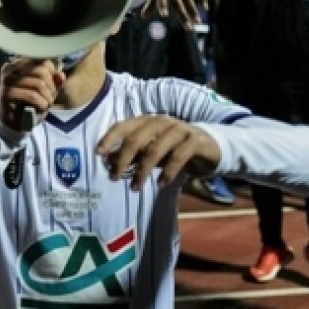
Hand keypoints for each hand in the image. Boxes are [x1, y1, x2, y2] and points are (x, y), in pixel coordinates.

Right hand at [0, 58, 64, 130]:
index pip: (43, 61)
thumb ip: (54, 81)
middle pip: (41, 71)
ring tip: (46, 104)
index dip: (53, 74)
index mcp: (19, 63)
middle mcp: (11, 68)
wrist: (12, 122)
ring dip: (48, 97)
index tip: (52, 87)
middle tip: (50, 98)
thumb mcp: (45, 91)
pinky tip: (41, 109)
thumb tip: (61, 76)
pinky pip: (31, 95)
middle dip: (51, 87)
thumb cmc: (28, 104)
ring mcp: (7, 80)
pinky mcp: (7, 93)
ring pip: (38, 83)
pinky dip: (41, 104)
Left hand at [96, 114, 220, 189]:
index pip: (123, 126)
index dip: (109, 139)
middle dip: (123, 159)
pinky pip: (178, 157)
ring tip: (135, 187)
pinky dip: (168, 172)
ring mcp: (179, 129)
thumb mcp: (151, 150)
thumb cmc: (174, 148)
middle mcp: (161, 121)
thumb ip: (132, 153)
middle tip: (114, 178)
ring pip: (155, 149)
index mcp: (147, 121)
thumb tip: (108, 159)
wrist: (209, 146)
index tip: (98, 154)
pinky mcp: (195, 141)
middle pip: (136, 139)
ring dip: (142, 171)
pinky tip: (161, 184)